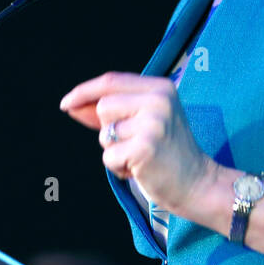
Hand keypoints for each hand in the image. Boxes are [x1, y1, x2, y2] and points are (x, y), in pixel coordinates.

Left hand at [58, 71, 215, 218]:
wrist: (198, 183)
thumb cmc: (166, 152)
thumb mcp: (144, 121)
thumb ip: (112, 110)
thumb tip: (72, 105)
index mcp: (160, 87)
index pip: (111, 81)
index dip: (84, 91)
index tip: (65, 103)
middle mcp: (158, 100)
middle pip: (104, 107)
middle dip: (108, 130)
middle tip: (136, 143)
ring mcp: (153, 123)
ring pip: (105, 134)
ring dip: (115, 151)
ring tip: (140, 156)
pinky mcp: (145, 148)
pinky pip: (109, 156)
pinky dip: (119, 168)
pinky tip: (141, 169)